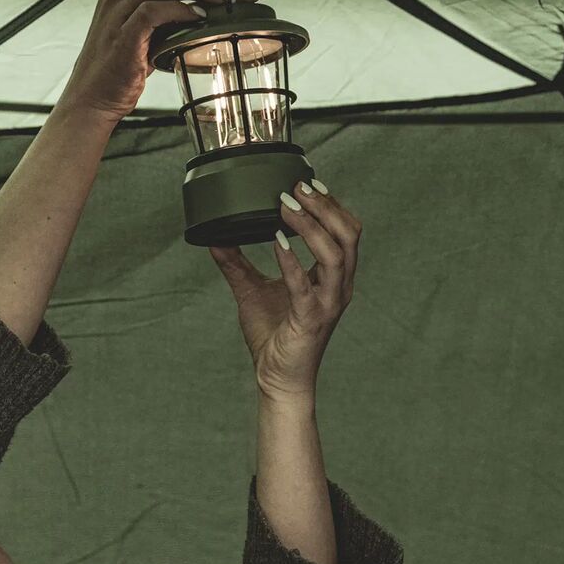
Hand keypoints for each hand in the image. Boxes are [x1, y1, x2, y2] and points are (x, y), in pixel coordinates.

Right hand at [57, 0, 267, 126]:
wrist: (92, 100)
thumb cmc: (119, 70)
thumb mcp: (145, 37)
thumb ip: (168, 20)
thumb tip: (206, 14)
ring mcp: (118, 13)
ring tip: (227, 0)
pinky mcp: (122, 34)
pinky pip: (152, 11)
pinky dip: (178, 11)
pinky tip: (198, 18)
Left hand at [209, 180, 361, 402]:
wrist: (278, 380)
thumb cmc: (273, 338)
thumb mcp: (251, 291)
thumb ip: (236, 263)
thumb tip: (214, 237)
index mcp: (331, 278)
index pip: (345, 232)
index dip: (330, 205)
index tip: (307, 183)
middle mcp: (337, 287)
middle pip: (349, 235)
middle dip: (325, 206)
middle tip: (297, 187)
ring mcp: (327, 303)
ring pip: (335, 254)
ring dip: (311, 225)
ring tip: (287, 206)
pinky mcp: (310, 320)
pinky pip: (306, 285)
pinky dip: (291, 260)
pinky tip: (277, 242)